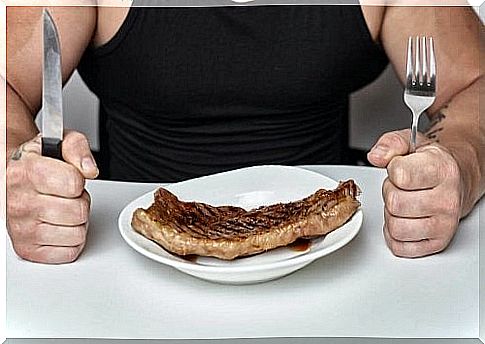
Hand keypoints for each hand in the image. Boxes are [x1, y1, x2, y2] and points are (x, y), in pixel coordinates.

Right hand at [6, 131, 98, 263]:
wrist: (13, 178)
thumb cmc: (39, 163)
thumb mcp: (59, 143)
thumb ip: (78, 148)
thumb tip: (88, 169)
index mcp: (24, 173)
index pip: (73, 183)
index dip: (79, 180)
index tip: (69, 178)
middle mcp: (17, 203)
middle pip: (78, 211)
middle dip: (80, 202)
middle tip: (66, 196)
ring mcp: (20, 229)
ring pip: (77, 233)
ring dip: (77, 222)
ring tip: (62, 209)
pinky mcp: (27, 249)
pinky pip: (69, 252)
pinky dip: (71, 240)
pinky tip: (58, 225)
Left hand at [367, 129, 462, 257]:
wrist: (456, 181)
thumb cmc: (432, 164)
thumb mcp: (411, 143)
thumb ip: (390, 144)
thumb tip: (376, 156)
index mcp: (443, 170)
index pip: (400, 175)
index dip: (392, 170)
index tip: (399, 168)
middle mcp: (448, 200)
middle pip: (394, 203)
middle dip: (389, 193)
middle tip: (401, 188)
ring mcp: (444, 224)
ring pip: (395, 227)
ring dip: (391, 215)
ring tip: (403, 203)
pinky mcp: (437, 243)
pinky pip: (400, 246)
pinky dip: (394, 234)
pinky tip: (404, 219)